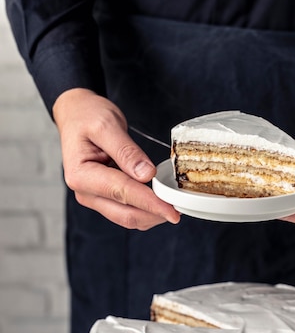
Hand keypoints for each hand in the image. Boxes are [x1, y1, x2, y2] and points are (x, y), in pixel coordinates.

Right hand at [52, 88, 179, 229]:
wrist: (77, 115)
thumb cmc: (88, 116)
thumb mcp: (107, 125)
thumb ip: (126, 151)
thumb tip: (146, 175)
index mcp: (81, 175)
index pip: (122, 192)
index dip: (150, 203)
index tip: (172, 209)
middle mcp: (85, 192)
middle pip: (125, 214)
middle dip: (154, 214)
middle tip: (180, 209)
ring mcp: (93, 197)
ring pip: (127, 218)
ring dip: (151, 216)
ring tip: (173, 205)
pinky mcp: (103, 198)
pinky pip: (126, 212)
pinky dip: (145, 211)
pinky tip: (160, 202)